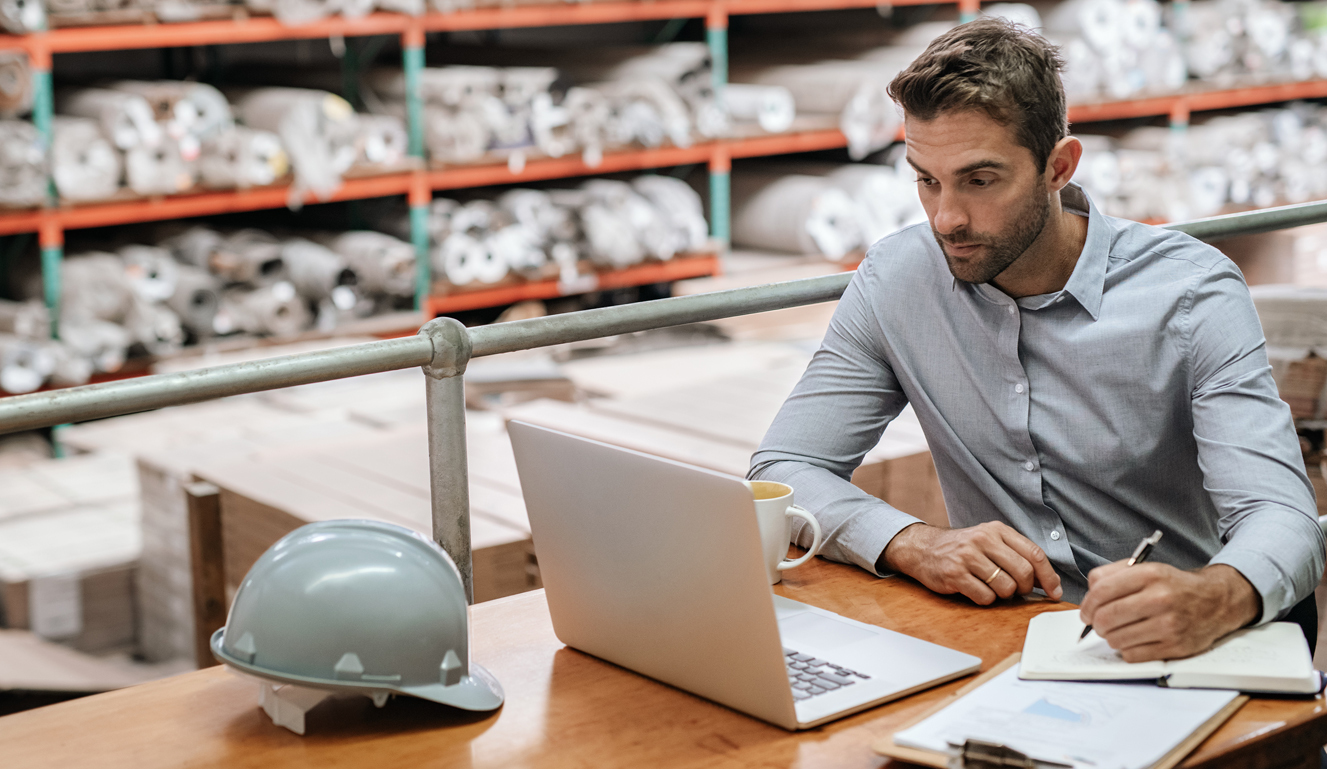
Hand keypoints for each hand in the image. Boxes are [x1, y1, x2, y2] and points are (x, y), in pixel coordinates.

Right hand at [879, 522, 1062, 604]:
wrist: (923, 548)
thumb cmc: (962, 549)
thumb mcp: (989, 540)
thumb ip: (1016, 554)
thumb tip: (1048, 582)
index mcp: (997, 530)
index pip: (1034, 553)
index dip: (1048, 576)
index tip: (1054, 591)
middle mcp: (983, 539)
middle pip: (1023, 572)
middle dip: (1025, 588)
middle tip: (1016, 590)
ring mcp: (968, 556)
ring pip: (1006, 587)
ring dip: (1003, 595)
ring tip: (991, 587)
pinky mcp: (955, 574)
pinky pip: (985, 597)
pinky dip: (985, 599)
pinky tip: (975, 590)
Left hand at [1078, 562, 1260, 661]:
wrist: (1215, 601)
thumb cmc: (1173, 586)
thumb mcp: (1145, 568)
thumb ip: (1111, 574)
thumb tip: (1089, 594)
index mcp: (1150, 575)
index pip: (1101, 591)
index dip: (1086, 605)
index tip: (1085, 612)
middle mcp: (1160, 599)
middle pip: (1106, 617)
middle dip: (1095, 623)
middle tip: (1098, 623)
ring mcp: (1169, 625)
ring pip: (1116, 639)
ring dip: (1110, 637)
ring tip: (1119, 630)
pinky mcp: (1175, 647)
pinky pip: (1132, 655)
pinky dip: (1126, 649)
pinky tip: (1134, 639)